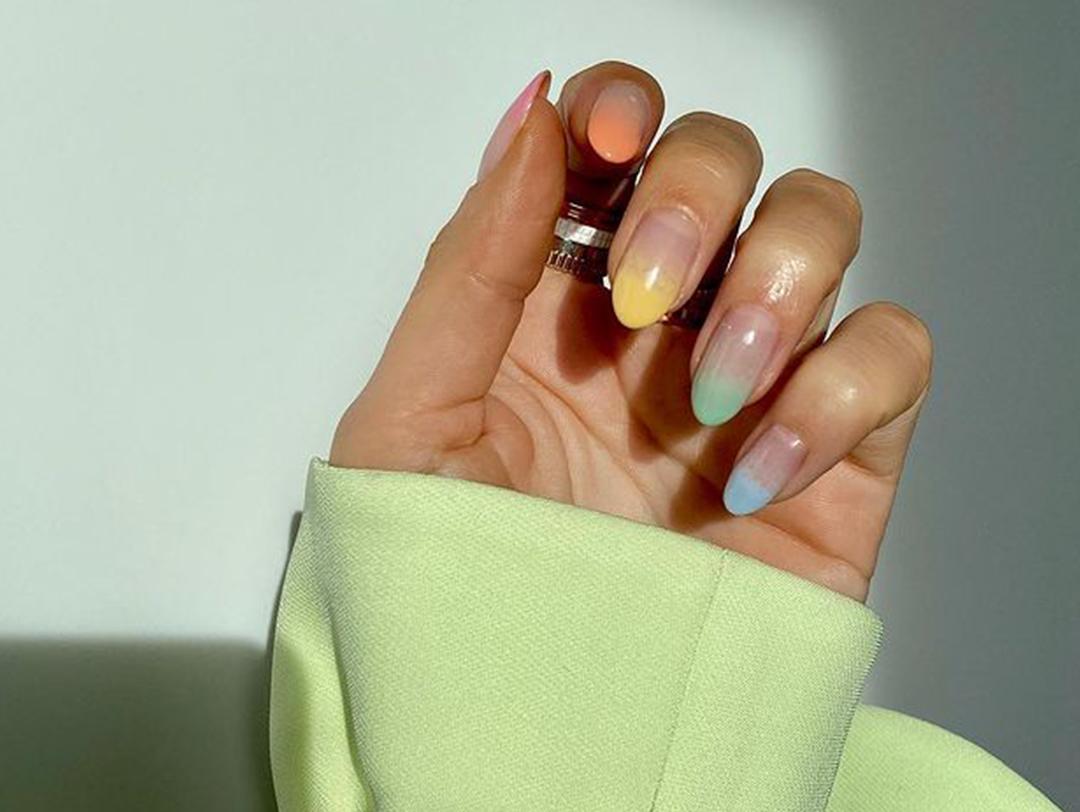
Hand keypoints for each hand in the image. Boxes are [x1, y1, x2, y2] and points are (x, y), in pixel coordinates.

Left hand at [331, 62, 931, 601]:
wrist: (540, 740)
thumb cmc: (461, 597)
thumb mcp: (413, 425)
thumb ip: (465, 268)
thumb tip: (525, 122)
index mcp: (551, 299)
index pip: (610, 143)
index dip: (621, 111)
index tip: (607, 142)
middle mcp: (656, 322)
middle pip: (725, 160)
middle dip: (696, 193)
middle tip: (641, 289)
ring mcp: (750, 377)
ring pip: (822, 227)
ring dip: (775, 279)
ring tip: (706, 389)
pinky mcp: (834, 450)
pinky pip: (891, 355)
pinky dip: (840, 392)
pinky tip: (754, 476)